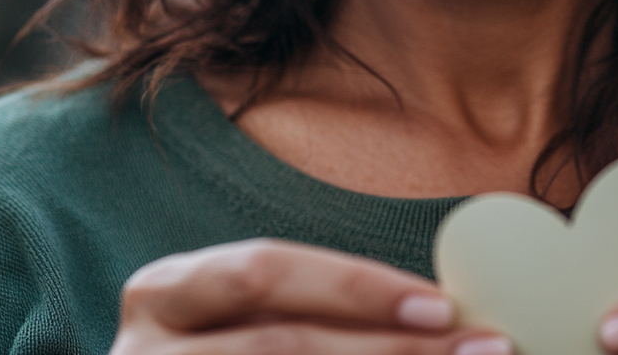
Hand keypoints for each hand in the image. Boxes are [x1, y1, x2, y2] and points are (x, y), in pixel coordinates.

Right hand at [110, 238, 511, 354]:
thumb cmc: (217, 351)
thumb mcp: (245, 321)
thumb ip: (319, 313)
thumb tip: (439, 311)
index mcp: (164, 291)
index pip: (267, 271)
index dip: (356, 287)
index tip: (441, 305)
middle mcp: (144, 353)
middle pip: (277, 344)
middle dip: (383, 347)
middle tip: (472, 347)